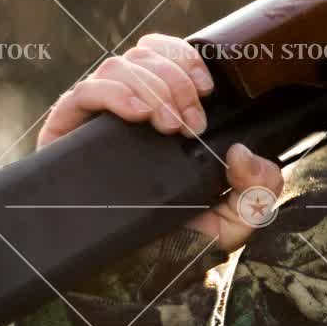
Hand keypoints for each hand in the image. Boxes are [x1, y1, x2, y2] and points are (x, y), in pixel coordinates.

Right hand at [37, 33, 282, 254]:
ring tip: (165, 124)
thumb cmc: (180, 236)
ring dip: (150, 86)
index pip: (170, 56)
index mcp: (167, 111)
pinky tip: (135, 115)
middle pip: (146, 55)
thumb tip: (241, 152)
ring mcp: (98, 118)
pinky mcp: (67, 132)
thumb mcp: (236, 217)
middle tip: (190, 123)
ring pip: (118, 66)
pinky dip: (113, 93)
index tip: (208, 90)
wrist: (129, 270)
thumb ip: (259, 188)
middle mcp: (132, 107)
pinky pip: (84, 92)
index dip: (189, 59)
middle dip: (175, 80)